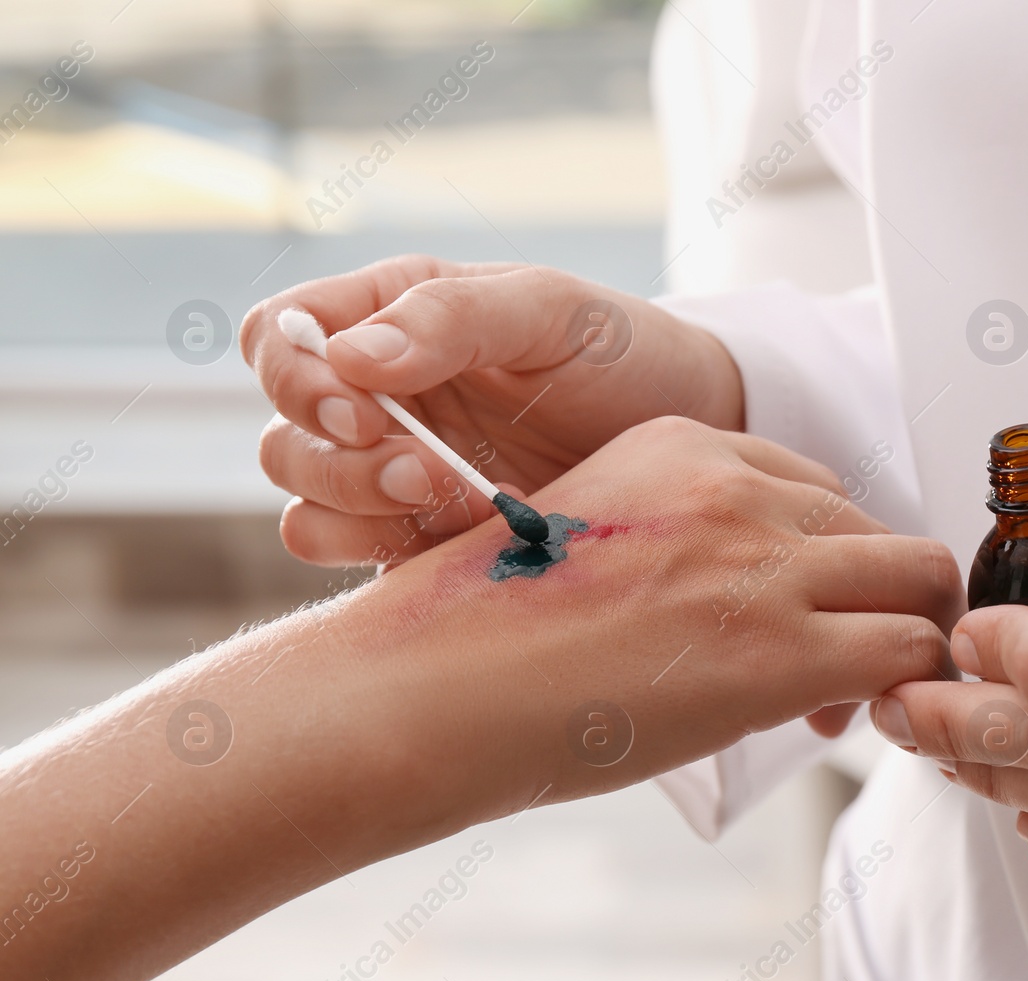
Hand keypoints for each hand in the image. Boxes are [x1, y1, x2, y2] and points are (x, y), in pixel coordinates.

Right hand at [0, 417, 961, 980]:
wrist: (426, 691)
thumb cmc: (478, 635)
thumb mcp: (577, 539)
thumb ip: (663, 543)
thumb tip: (712, 605)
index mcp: (678, 445)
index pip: (812, 486)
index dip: (821, 555)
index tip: (799, 608)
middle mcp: (734, 487)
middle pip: (875, 527)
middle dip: (872, 594)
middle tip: (837, 662)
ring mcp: (763, 564)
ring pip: (921, 577)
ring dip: (905, 635)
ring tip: (853, 693)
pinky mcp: (781, 649)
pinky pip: (908, 649)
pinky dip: (905, 689)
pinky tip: (843, 721)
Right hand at [241, 256, 742, 565]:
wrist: (690, 434)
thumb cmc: (619, 353)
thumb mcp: (550, 313)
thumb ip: (453, 319)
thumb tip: (351, 355)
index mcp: (387, 318)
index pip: (277, 337)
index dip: (295, 378)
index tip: (364, 410)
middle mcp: (373, 399)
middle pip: (283, 437)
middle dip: (341, 462)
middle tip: (426, 471)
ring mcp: (392, 475)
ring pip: (306, 507)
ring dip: (362, 513)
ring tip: (464, 502)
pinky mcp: (420, 541)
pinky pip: (361, 560)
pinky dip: (397, 554)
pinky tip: (478, 536)